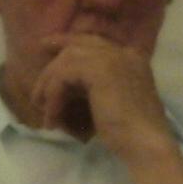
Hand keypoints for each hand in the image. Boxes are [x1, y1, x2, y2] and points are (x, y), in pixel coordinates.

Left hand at [28, 34, 173, 153]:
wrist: (145, 143)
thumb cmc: (132, 132)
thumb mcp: (114, 101)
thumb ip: (97, 86)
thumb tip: (67, 86)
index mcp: (133, 59)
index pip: (95, 41)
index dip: (68, 41)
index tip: (47, 45)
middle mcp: (124, 53)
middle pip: (77, 46)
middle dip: (53, 64)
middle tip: (37, 88)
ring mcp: (113, 59)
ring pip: (66, 60)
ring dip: (49, 85)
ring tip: (43, 109)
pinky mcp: (100, 71)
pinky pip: (63, 76)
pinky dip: (53, 96)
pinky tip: (52, 117)